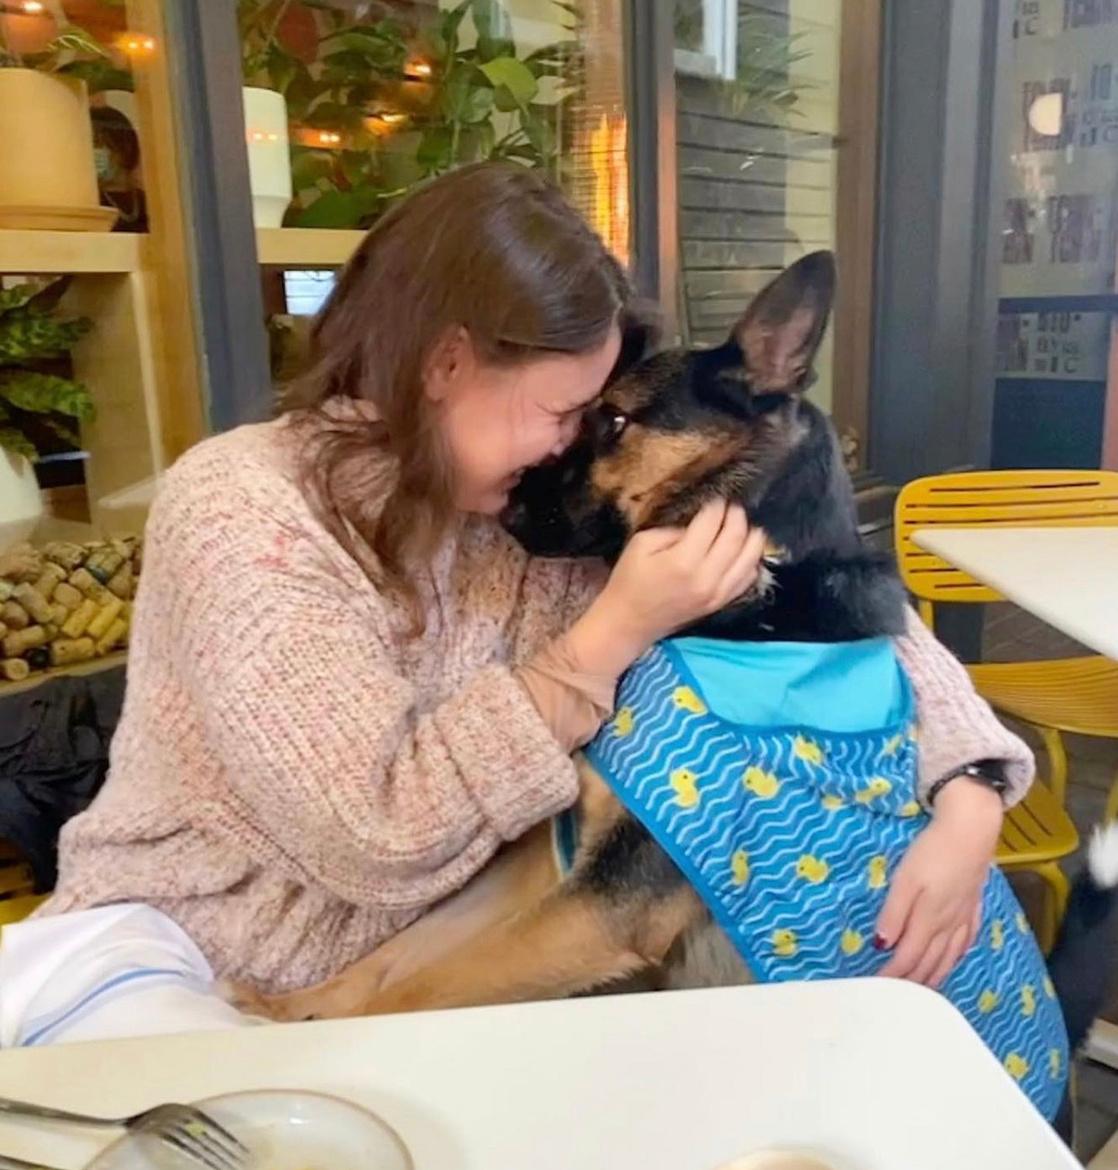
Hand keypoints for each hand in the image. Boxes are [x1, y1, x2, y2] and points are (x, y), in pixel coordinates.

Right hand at [566, 501, 766, 675]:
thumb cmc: (629, 581)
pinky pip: (748, 579)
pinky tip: (746, 551)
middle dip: (737, 516)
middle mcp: (706, 577)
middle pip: (736, 537)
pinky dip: (751, 561)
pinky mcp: (720, 603)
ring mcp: (717, 593)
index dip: (716, 505)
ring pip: (750, 558)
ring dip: (751, 536)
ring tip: (745, 525)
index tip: (716, 496)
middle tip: (733, 506)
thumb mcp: (641, 544)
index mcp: (683, 560)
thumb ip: (673, 531)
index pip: (711, 523)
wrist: (629, 623)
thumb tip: (699, 524)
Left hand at [876, 778, 1002, 987]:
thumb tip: (883, 945)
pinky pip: (966, 940)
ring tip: (924, 989)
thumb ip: (894, 913)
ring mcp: (964, 915)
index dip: (893, 975)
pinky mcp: (974, 904)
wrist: (972, 829)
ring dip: (935, 974)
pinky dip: (957, 956)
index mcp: (929, 920)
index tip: (877, 988)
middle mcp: (948, 924)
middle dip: (913, 981)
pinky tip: (954, 958)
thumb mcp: (906, 879)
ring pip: (949, 955)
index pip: (908, 957)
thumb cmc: (933, 851)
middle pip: (929, 961)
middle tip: (897, 996)